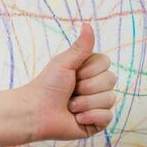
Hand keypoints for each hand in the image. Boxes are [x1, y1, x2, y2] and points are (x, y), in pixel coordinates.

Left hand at [22, 21, 116, 141]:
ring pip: (109, 99)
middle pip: (111, 80)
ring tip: (69, 106)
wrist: (35, 112)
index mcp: (91, 71)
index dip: (89, 69)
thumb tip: (88, 24)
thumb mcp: (64, 63)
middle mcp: (97, 87)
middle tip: (70, 91)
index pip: (106, 63)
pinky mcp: (97, 122)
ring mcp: (99, 104)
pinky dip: (89, 116)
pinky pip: (108, 116)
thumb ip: (80, 46)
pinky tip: (76, 118)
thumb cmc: (47, 86)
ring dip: (84, 103)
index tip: (73, 74)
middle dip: (86, 87)